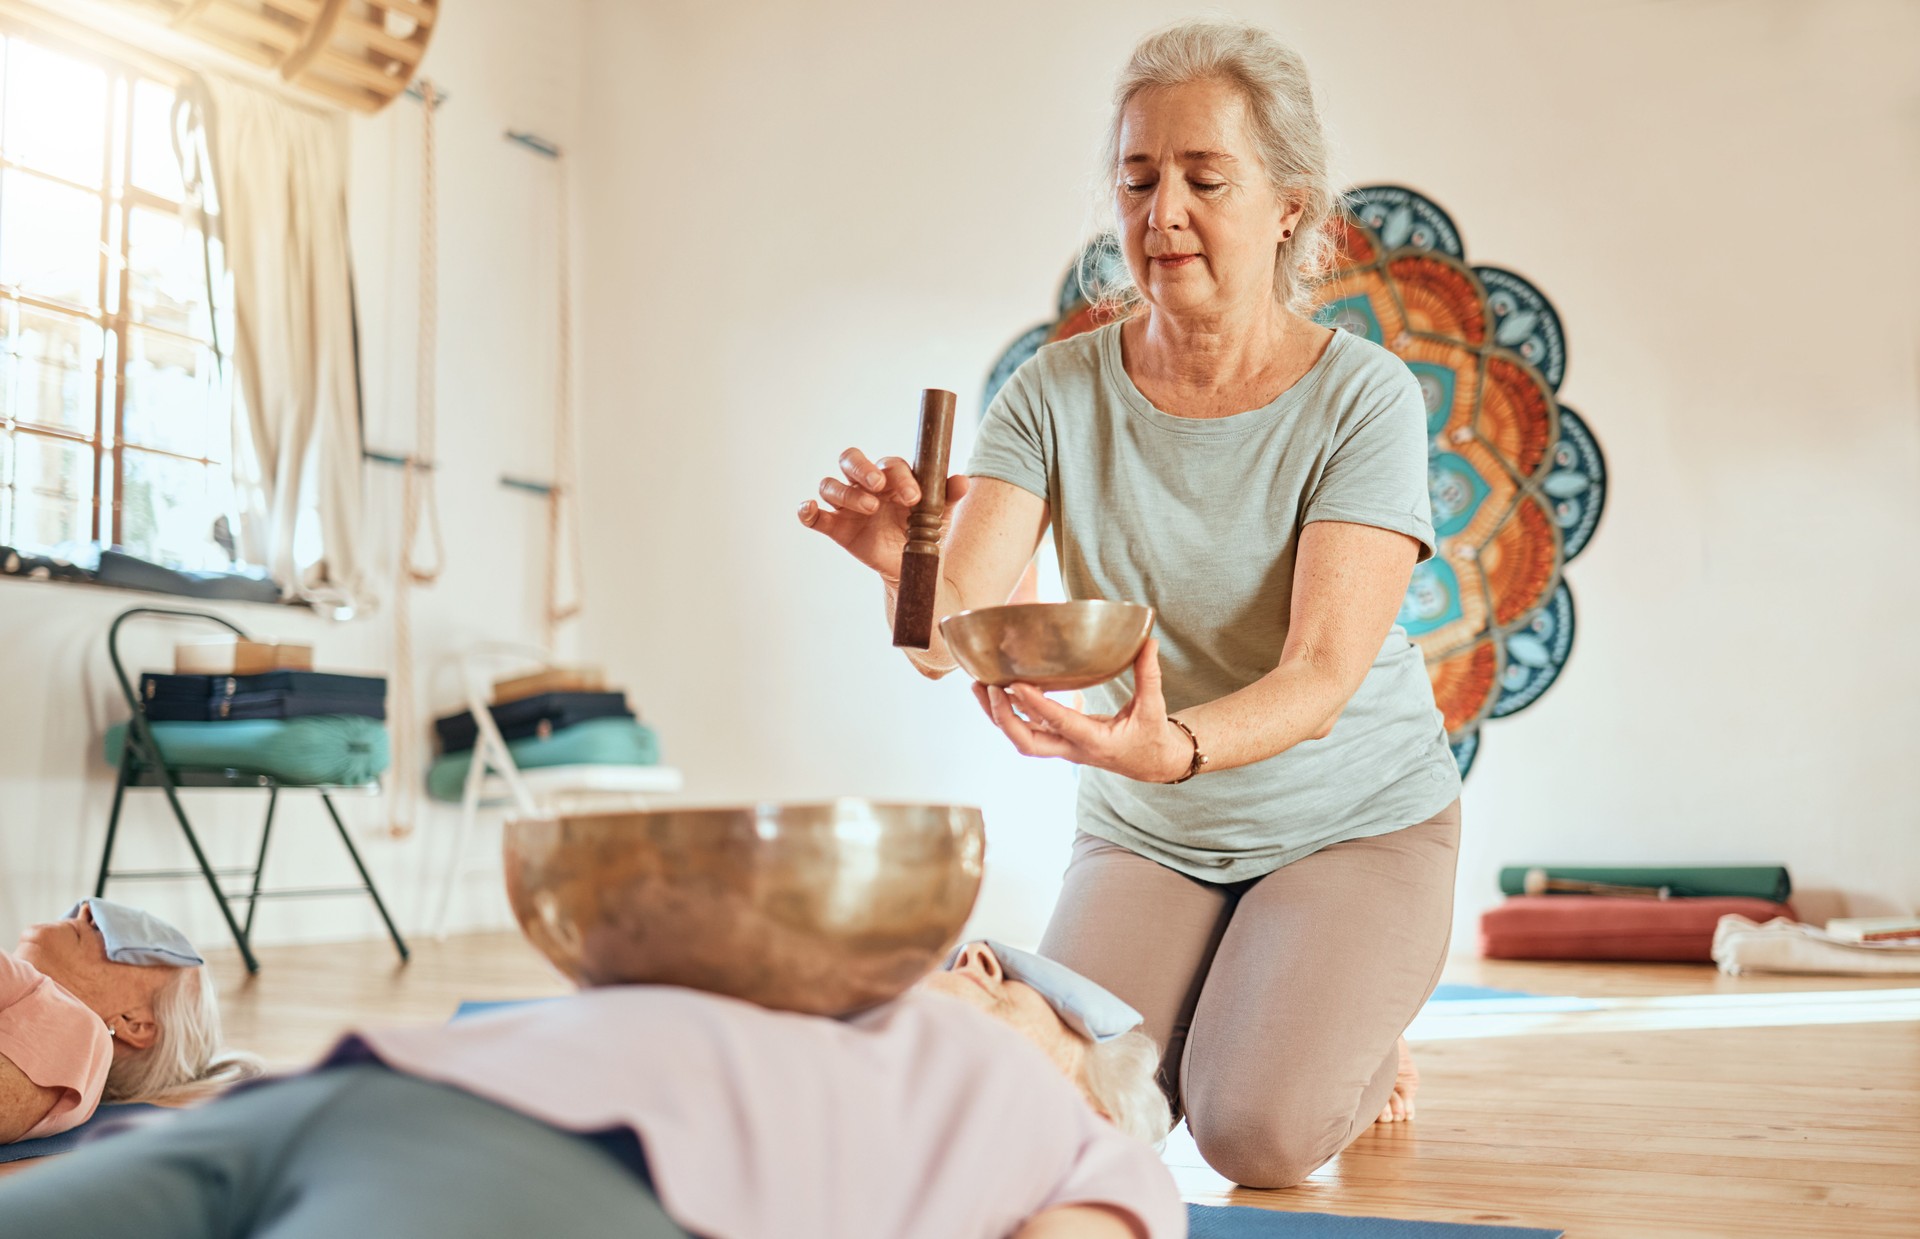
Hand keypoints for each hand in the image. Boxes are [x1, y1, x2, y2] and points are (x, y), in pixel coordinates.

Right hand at [797, 447, 968, 583]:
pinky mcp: (836, 526)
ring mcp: (848, 505)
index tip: (914, 497)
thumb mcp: (940, 514)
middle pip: (850, 460)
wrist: (911, 563)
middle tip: (878, 486)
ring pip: (831, 486)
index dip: (900, 477)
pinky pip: (815, 516)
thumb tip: (962, 481)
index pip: (889, 465)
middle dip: (862, 469)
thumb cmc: (923, 530)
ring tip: (869, 509)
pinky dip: (807, 511)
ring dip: (846, 493)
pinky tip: (810, 511)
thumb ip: (948, 495)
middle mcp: (865, 484)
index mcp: (891, 476)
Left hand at [971, 637, 1191, 782]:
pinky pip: (1026, 729)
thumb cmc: (1151, 737)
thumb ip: (1149, 675)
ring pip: (1020, 737)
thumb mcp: (1154, 708)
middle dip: (1003, 717)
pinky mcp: (1058, 741)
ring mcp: (1062, 747)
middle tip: (987, 687)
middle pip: (1026, 742)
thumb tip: (1149, 641)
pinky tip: (995, 691)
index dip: (1036, 705)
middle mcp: (1072, 748)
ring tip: (977, 686)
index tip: (1015, 684)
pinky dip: (1008, 712)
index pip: (1059, 724)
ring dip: (997, 714)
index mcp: (1095, 742)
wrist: (1151, 764)